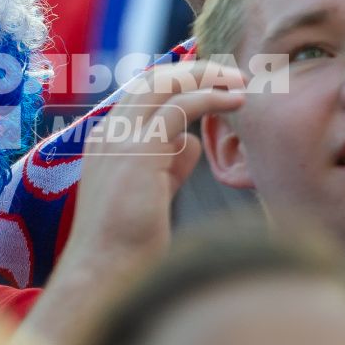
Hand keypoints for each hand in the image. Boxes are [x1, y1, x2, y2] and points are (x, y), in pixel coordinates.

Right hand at [66, 58, 247, 265]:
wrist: (104, 273)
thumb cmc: (128, 245)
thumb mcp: (152, 192)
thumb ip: (169, 164)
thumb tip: (191, 142)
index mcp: (106, 140)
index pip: (144, 92)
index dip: (180, 81)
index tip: (216, 81)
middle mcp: (108, 132)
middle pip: (153, 79)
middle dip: (196, 71)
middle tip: (233, 74)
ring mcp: (119, 138)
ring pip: (165, 84)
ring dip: (207, 77)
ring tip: (240, 82)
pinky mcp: (138, 151)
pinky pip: (179, 107)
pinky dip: (210, 97)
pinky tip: (235, 101)